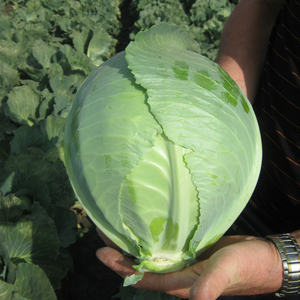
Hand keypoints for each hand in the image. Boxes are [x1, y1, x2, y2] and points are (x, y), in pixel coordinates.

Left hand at [96, 231, 282, 299]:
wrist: (262, 258)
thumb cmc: (248, 267)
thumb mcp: (228, 271)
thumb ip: (211, 286)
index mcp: (182, 282)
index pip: (144, 277)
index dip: (122, 267)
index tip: (102, 253)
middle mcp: (178, 274)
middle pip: (143, 265)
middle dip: (121, 253)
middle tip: (102, 234)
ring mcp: (184, 261)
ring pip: (152, 254)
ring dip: (135, 244)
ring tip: (118, 228)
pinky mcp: (191, 250)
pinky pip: (166, 246)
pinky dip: (153, 238)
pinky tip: (146, 226)